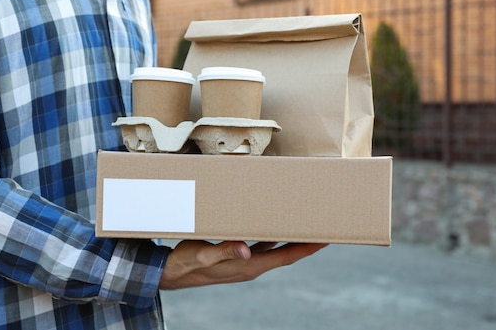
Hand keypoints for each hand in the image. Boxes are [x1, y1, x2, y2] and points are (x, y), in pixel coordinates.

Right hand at [159, 240, 327, 289]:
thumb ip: (224, 251)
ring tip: (302, 223)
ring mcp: (244, 262)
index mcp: (248, 266)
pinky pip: (261, 246)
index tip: (325, 238)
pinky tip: (273, 225)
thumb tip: (246, 249)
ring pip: (275, 249)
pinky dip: (272, 236)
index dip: (307, 248)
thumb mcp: (203, 255)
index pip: (286, 256)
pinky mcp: (236, 257)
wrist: (171, 272)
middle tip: (321, 226)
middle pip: (286, 253)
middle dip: (304, 242)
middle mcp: (251, 265)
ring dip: (289, 238)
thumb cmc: (186, 263)